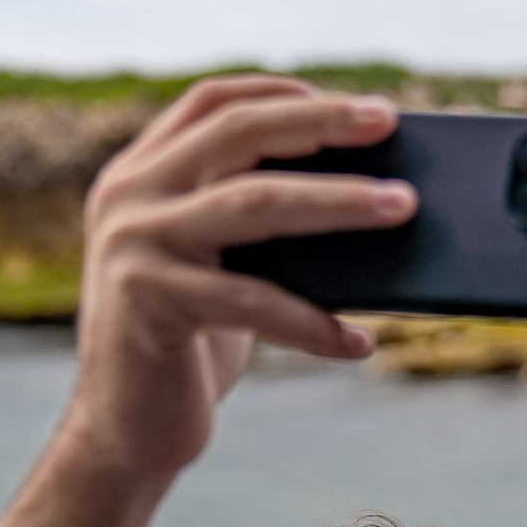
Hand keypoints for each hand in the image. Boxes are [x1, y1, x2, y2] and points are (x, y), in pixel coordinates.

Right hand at [63, 74, 417, 475]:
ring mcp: (133, 244)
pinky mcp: (149, 300)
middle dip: (322, 123)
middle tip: (390, 122)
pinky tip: (360, 343)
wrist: (123, 434)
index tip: (352, 103)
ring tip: (403, 207)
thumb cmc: (190, 351)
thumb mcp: (220, 271)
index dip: (283, 93)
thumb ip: (257, 228)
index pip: (212, 102)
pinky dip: (316, 324)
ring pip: (257, 202)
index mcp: (139, 175)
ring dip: (340, 201)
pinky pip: (256, 301)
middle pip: (238, 133)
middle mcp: (126, 196)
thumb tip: (368, 199)